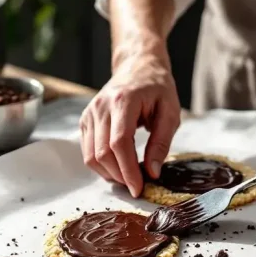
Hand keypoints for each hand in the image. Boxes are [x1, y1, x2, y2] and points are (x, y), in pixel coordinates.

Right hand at [79, 48, 180, 196]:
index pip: (119, 143)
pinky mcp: (85, 120)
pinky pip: (87, 151)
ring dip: (109, 174)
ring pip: (91, 156)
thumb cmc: (157, 89)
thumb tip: (152, 173)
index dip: (128, 170)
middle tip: (137, 186)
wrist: (137, 68)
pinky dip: (101, 166)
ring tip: (128, 177)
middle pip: (102, 153)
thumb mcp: (170, 113)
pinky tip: (118, 167)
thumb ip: (161, 143)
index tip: (139, 188)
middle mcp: (101, 107)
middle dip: (120, 176)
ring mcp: (89, 113)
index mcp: (123, 101)